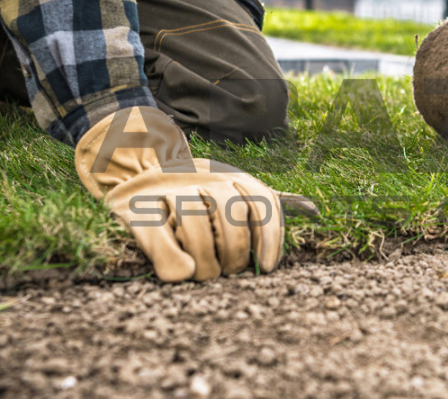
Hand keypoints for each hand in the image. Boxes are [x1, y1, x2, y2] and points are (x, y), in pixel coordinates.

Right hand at [76, 106, 316, 281]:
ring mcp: (169, 191)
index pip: (261, 201)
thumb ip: (267, 206)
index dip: (269, 236)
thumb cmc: (193, 195)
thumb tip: (316, 210)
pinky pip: (159, 238)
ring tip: (205, 274)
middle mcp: (202, 177)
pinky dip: (172, 260)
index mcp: (230, 175)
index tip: (266, 267)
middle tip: (229, 272)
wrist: (132, 174)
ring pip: (196, 226)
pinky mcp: (136, 210)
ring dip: (205, 260)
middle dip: (235, 251)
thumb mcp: (232, 191)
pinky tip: (182, 273)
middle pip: (230, 213)